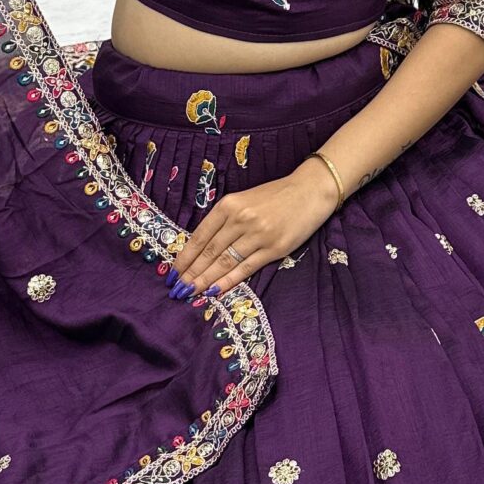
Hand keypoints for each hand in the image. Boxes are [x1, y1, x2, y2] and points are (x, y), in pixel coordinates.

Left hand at [162, 159, 341, 299]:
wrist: (310, 191)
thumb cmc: (275, 196)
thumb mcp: (244, 200)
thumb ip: (224, 221)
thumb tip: (201, 249)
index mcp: (229, 205)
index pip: (200, 236)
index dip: (185, 257)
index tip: (173, 272)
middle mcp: (240, 219)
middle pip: (209, 251)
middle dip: (191, 273)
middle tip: (177, 288)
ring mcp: (257, 235)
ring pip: (224, 262)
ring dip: (205, 280)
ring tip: (191, 292)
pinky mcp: (274, 248)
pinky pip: (245, 268)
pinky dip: (228, 281)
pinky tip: (215, 291)